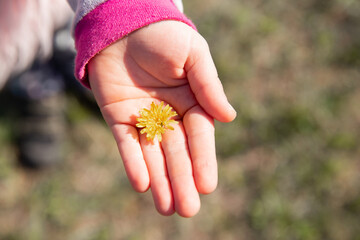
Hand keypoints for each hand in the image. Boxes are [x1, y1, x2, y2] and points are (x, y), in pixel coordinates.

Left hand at [88, 21, 235, 216]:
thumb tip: (229, 117)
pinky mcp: (118, 117)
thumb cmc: (163, 35)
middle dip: (182, 180)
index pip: (199, 136)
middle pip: (177, 152)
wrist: (124, 24)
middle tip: (188, 210)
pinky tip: (142, 184)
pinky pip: (126, 143)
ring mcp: (143, 118)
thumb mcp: (193, 54)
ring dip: (160, 181)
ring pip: (153, 155)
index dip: (203, 161)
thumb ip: (208, 85)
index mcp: (191, 102)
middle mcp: (169, 115)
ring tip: (167, 209)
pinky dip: (134, 163)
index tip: (207, 186)